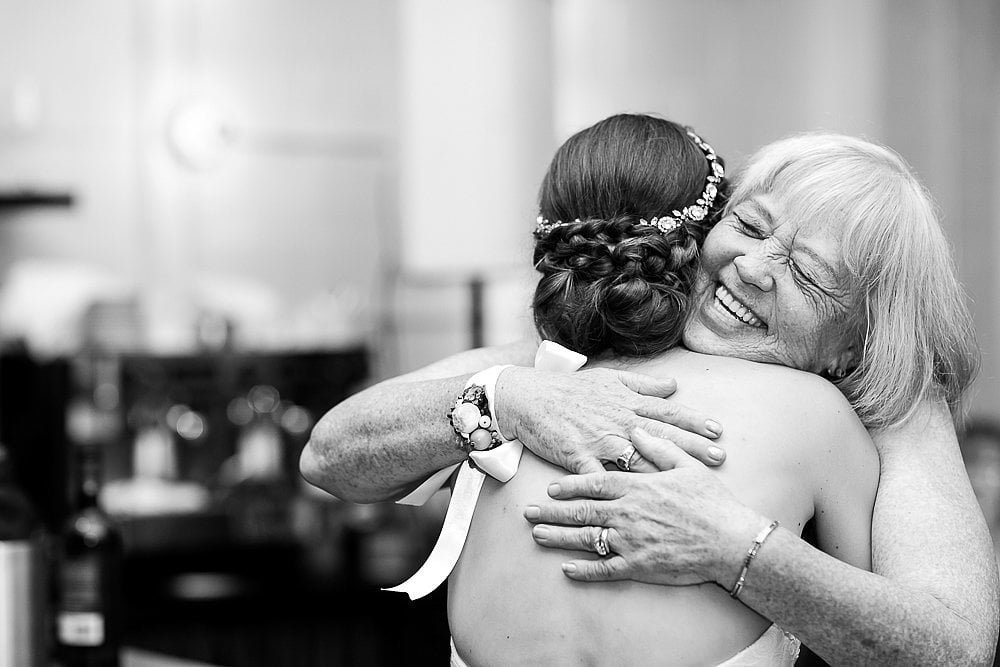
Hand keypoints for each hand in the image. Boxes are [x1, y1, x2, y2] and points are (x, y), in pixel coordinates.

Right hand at [495, 366, 724, 474]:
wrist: (529, 398)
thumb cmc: (569, 389)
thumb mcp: (608, 378)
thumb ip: (642, 383)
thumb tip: (673, 386)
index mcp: (626, 403)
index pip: (667, 412)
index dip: (693, 421)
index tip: (717, 430)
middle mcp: (618, 421)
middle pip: (662, 436)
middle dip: (692, 447)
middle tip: (719, 457)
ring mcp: (599, 441)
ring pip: (639, 459)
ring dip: (666, 471)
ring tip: (689, 482)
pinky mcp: (580, 458)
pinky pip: (602, 480)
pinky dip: (617, 492)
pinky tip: (636, 504)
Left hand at [523, 430, 758, 585]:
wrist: (731, 541)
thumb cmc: (711, 502)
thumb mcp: (685, 466)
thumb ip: (657, 447)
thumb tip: (636, 430)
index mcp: (637, 487)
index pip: (594, 483)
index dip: (570, 485)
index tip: (551, 487)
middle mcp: (627, 513)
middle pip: (581, 511)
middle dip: (552, 511)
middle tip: (528, 512)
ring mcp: (630, 541)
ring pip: (586, 538)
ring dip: (559, 537)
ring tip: (538, 535)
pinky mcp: (638, 566)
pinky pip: (604, 569)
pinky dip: (584, 570)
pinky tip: (566, 570)